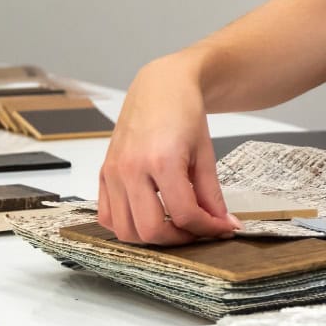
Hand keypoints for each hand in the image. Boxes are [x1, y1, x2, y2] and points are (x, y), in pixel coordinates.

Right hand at [98, 52, 241, 244]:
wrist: (160, 86)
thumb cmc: (184, 112)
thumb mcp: (205, 153)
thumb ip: (211, 193)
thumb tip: (221, 224)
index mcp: (162, 160)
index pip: (184, 214)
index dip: (207, 228)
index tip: (221, 229)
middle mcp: (131, 169)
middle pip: (151, 230)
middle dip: (179, 239)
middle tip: (197, 231)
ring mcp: (113, 172)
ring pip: (125, 230)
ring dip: (151, 238)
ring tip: (174, 226)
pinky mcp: (104, 172)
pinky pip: (107, 216)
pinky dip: (126, 226)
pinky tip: (147, 217)